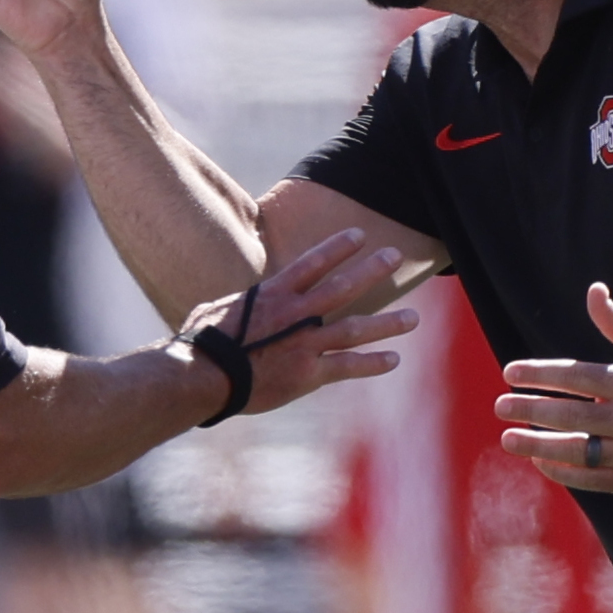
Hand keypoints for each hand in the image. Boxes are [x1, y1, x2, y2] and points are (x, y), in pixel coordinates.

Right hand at [183, 230, 419, 416]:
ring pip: (354, 328)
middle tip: (394, 256)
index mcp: (272, 294)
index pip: (311, 263)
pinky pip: (346, 366)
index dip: (337, 247)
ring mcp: (304, 344)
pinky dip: (371, 363)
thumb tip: (237, 304)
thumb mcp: (216, 310)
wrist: (202, 377)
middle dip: (371, 270)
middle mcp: (295, 314)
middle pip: (342, 287)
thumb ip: (239, 305)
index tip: (359, 235)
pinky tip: (393, 359)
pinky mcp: (306, 375)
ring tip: (412, 319)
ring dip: (386, 323)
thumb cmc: (200, 344)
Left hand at [497, 284, 612, 493]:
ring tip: (509, 438)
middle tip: (499, 405)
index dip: (540, 375)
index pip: (577, 377)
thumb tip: (593, 290)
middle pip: (571, 416)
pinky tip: (539, 460)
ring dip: (538, 445)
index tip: (509, 373)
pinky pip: (592, 479)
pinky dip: (563, 472)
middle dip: (530, 410)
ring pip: (577, 451)